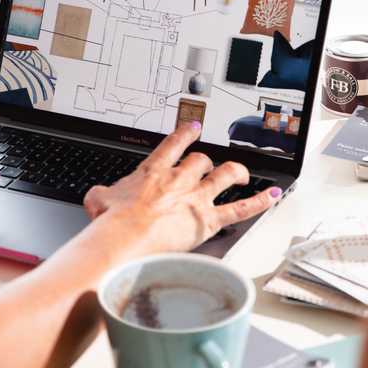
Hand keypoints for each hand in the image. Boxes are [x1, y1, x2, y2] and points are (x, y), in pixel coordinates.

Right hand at [83, 122, 281, 252]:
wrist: (125, 238)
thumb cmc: (112, 223)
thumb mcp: (97, 201)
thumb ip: (100, 195)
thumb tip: (95, 198)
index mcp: (153, 172)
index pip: (173, 145)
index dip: (185, 135)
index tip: (192, 129)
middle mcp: (179, 179)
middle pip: (202, 160)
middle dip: (207, 161)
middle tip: (209, 163)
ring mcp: (197, 198)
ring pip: (226, 175)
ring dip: (237, 172)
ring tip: (242, 173)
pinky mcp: (208, 220)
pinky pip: (240, 209)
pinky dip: (260, 202)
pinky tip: (273, 196)